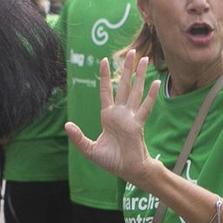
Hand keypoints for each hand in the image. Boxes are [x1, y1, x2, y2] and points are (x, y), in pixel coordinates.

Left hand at [65, 50, 158, 185]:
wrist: (127, 171)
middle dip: (127, 68)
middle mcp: (120, 113)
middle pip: (125, 85)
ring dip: (140, 75)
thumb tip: (67, 125)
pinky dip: (151, 95)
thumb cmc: (111, 161)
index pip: (106, 91)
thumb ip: (78, 138)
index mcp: (108, 116)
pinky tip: (156, 83)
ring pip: (136, 91)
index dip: (106, 77)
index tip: (104, 60)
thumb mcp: (89, 149)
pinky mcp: (138, 124)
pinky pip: (145, 107)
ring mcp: (130, 117)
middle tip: (132, 52)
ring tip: (145, 59)